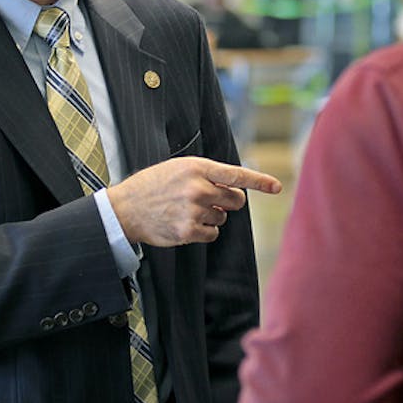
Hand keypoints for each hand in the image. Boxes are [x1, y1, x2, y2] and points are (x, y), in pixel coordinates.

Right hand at [107, 156, 280, 247]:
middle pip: (236, 200)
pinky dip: (204, 231)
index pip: (237, 174)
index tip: (276, 187)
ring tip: (187, 210)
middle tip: (211, 201)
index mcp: (197, 167)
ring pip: (223, 218)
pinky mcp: (188, 231)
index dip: (260, 181)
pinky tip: (185, 224)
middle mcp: (198, 188)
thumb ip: (207, 175)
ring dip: (212, 216)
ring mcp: (193, 210)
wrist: (126, 208)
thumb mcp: (179, 168)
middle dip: (228, 202)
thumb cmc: (154, 185)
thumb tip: (234, 192)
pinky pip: (212, 234)